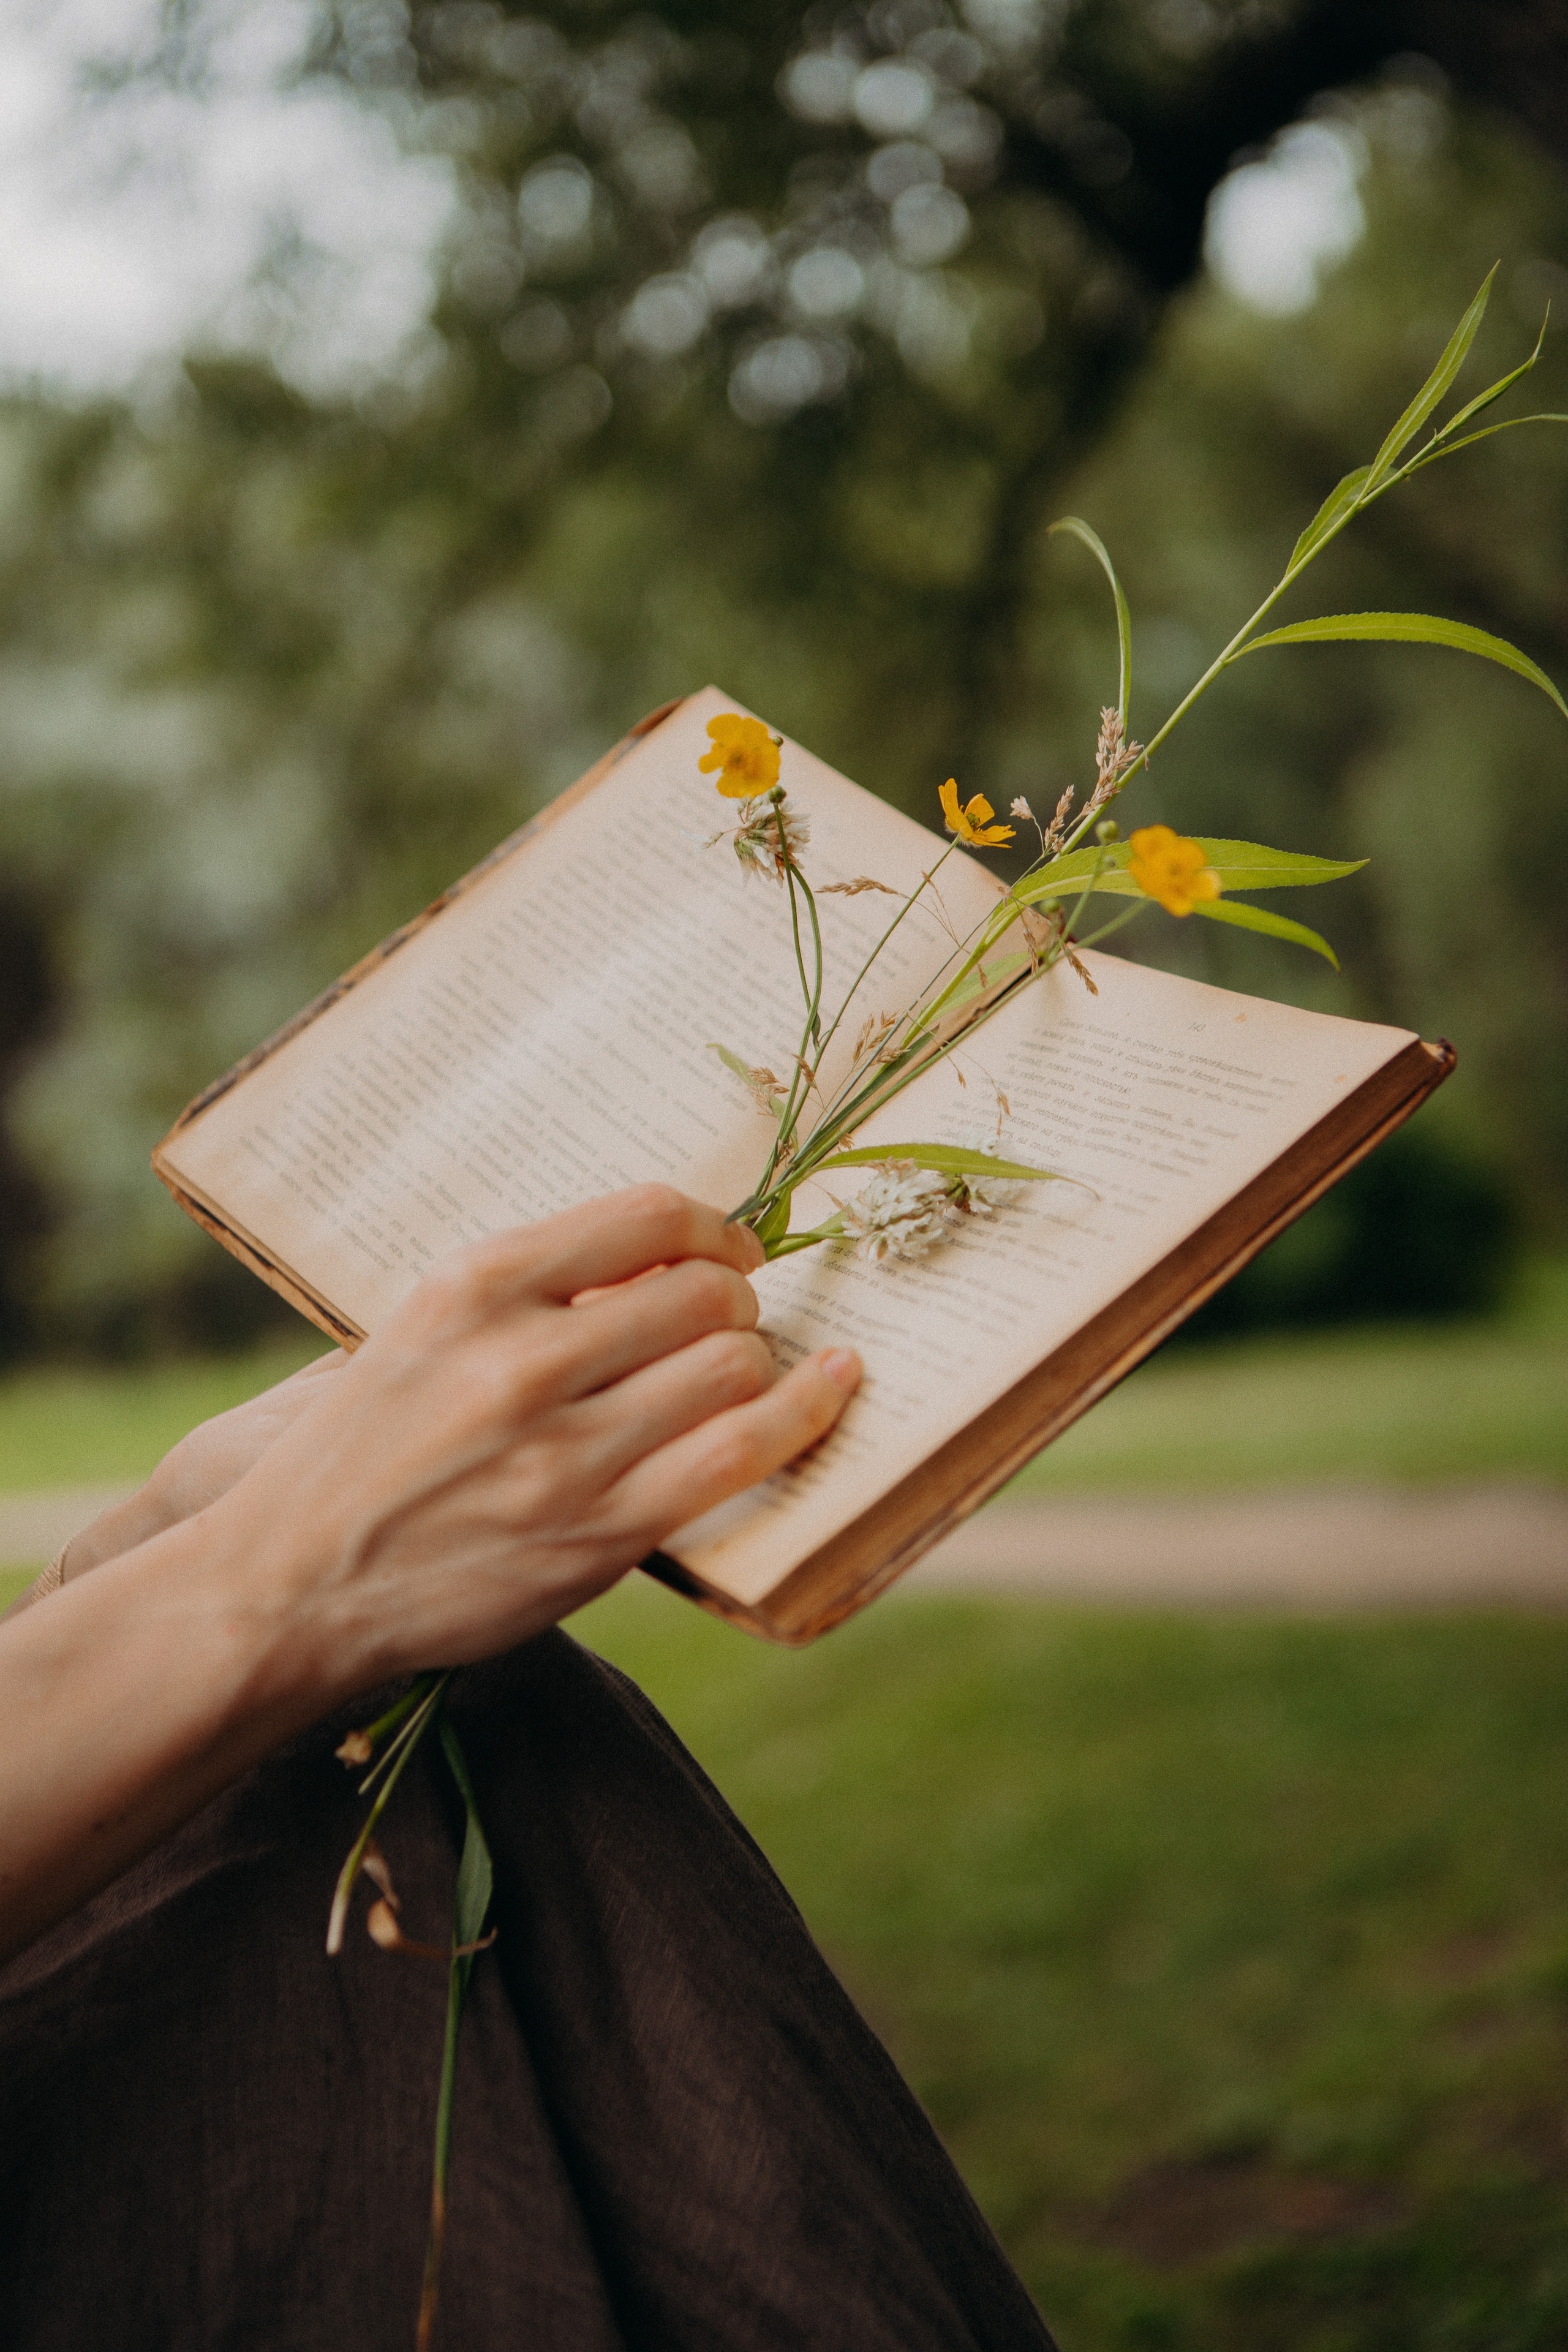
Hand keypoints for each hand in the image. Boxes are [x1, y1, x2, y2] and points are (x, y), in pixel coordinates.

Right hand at [0, 1186, 859, 1957]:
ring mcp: (567, 1452)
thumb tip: (663, 1261)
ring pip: (735, 1365)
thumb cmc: (361, 1453)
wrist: (291, 1586)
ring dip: (761, 1358)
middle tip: (728, 1322)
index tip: (726, 1247)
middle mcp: (524, 1359)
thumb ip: (532, 1293)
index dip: (713, 1226)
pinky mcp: (602, 1532)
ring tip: (746, 1368)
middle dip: (736, 1301)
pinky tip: (836, 1384)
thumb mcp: (422, 1332)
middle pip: (703, 1292)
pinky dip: (809, 1410)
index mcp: (474, 1287)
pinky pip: (744, 1453)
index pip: (645, 1214)